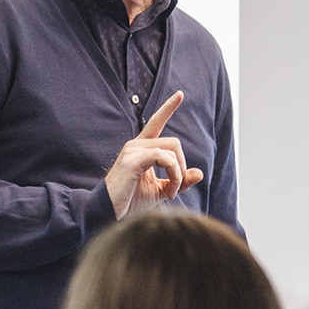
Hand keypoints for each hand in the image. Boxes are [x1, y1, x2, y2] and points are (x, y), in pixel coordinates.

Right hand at [104, 90, 203, 218]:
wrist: (108, 213)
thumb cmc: (131, 202)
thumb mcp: (161, 190)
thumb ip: (179, 180)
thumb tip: (200, 173)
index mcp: (141, 148)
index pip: (156, 122)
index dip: (168, 108)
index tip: (180, 94)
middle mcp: (136, 145)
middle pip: (174, 142)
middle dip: (182, 166)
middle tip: (175, 188)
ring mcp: (133, 150)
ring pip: (171, 150)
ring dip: (178, 174)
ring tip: (171, 192)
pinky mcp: (133, 160)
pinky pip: (164, 158)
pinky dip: (174, 174)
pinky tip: (168, 190)